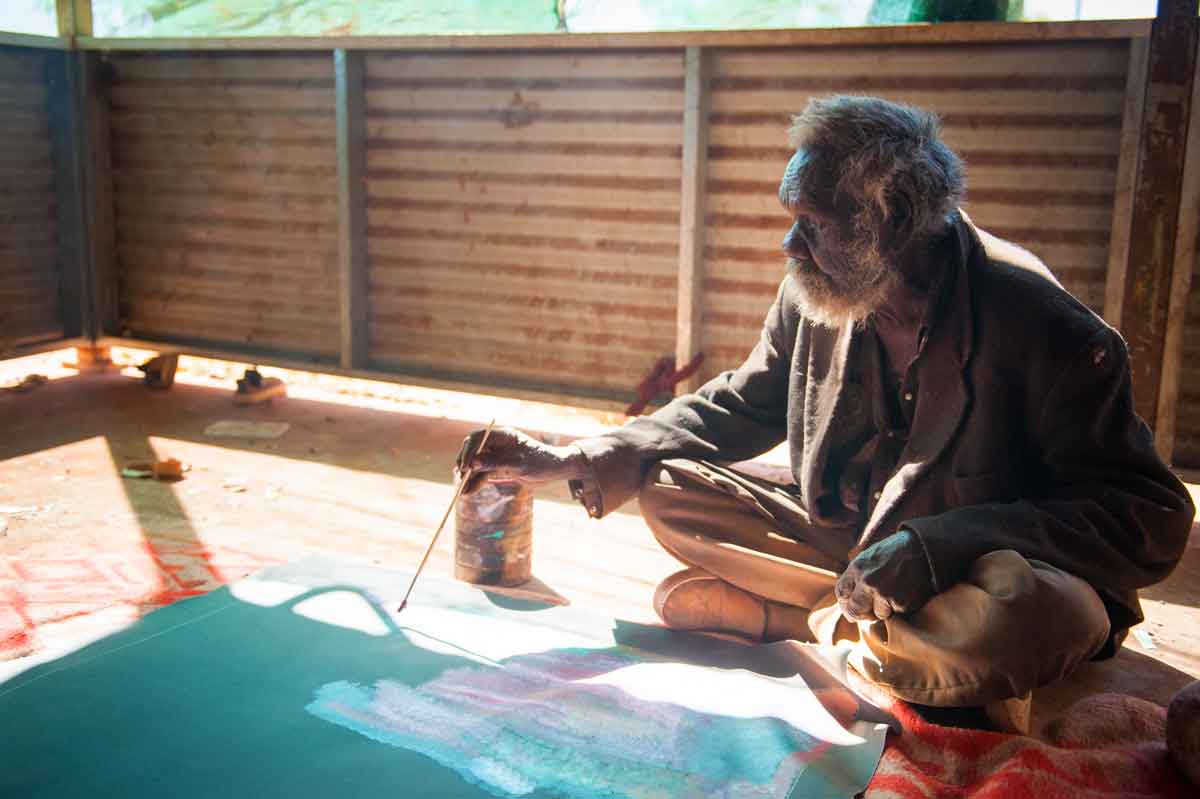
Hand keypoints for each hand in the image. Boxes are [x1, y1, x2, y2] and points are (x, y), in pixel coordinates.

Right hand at [455, 426, 585, 492]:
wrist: (554, 470)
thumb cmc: (540, 461)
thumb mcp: (518, 463)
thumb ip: (495, 462)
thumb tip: (472, 463)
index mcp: (502, 435)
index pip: (477, 438)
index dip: (468, 451)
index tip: (464, 467)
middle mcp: (497, 443)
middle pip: (473, 451)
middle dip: (465, 465)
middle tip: (460, 478)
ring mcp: (497, 455)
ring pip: (477, 465)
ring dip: (469, 477)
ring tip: (462, 492)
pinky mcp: (499, 466)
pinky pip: (483, 473)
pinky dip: (476, 482)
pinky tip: (469, 492)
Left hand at [835, 530, 934, 621]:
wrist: (923, 549)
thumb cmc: (896, 553)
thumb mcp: (870, 557)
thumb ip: (858, 576)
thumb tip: (848, 603)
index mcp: (857, 567)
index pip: (841, 592)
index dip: (845, 602)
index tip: (851, 606)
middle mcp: (867, 581)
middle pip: (854, 610)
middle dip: (860, 614)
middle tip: (868, 614)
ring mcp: (884, 593)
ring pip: (877, 615)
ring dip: (884, 611)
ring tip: (894, 594)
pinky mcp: (901, 603)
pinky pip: (896, 614)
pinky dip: (900, 609)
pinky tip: (905, 594)